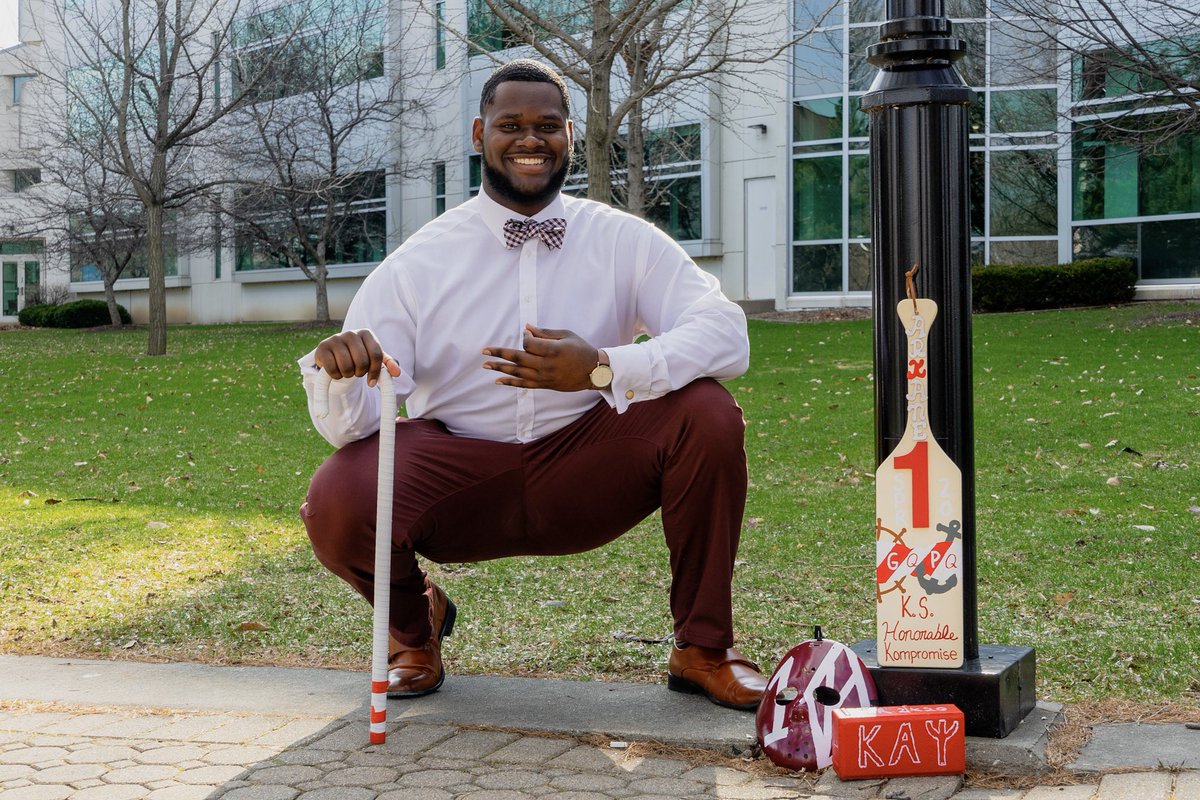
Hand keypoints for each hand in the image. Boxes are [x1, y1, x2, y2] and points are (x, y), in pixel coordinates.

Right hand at [314, 329, 400, 386]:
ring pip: (347, 366)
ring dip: (348, 375)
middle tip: (356, 372)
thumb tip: (397, 373)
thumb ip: (387, 364)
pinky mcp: (322, 347)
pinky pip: (332, 369)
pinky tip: (336, 371)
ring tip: (347, 371)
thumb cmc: (358, 355)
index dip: (375, 371)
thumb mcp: (374, 358)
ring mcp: (335, 338)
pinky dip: (336, 375)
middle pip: (362, 362)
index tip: (371, 382)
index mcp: (366, 333)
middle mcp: (351, 333)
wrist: (334, 353)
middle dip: (360, 373)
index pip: (377, 355)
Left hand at [482, 325, 598, 390]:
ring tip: (486, 366)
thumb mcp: (566, 335)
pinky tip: (498, 380)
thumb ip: (545, 332)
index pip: (529, 344)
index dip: (525, 338)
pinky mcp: (545, 385)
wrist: (594, 371)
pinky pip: (524, 384)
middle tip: (484, 350)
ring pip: (518, 373)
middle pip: (518, 358)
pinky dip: (511, 383)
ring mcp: (545, 377)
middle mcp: (547, 365)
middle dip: (500, 353)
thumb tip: (526, 327)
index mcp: (553, 350)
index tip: (528, 334)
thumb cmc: (581, 349)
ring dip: (500, 369)